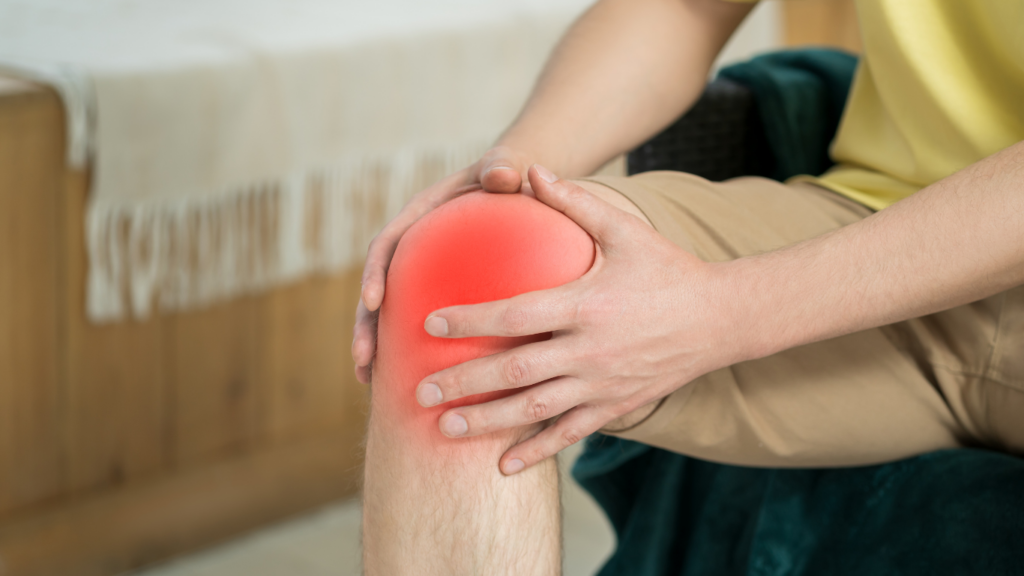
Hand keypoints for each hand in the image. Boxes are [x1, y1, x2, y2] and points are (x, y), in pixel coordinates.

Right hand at [352, 146, 536, 383]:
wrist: (515, 189)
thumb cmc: (509, 177)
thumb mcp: (504, 169)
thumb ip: (501, 167)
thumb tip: (506, 175)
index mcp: (418, 216)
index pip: (388, 244)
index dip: (374, 271)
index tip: (371, 300)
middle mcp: (412, 248)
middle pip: (378, 288)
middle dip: (366, 325)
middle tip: (364, 361)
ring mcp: (420, 273)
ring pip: (390, 312)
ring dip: (377, 346)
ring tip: (370, 381)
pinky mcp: (434, 292)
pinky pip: (414, 322)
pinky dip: (407, 350)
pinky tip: (408, 383)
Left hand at [415, 166, 747, 474]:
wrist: (721, 319)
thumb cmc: (667, 270)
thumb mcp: (625, 230)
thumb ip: (576, 202)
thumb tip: (532, 170)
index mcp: (587, 303)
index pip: (515, 313)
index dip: (470, 319)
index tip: (429, 323)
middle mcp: (590, 350)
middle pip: (514, 370)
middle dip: (463, 382)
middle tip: (420, 390)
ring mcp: (603, 384)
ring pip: (534, 409)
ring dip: (487, 421)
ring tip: (445, 427)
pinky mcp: (615, 405)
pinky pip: (570, 434)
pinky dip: (536, 451)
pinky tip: (503, 465)